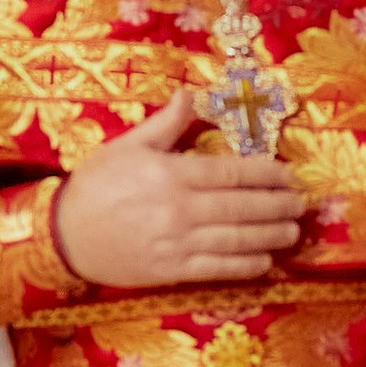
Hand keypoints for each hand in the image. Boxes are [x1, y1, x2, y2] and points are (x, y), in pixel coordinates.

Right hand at [53, 93, 306, 291]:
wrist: (63, 235)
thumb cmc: (96, 185)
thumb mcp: (128, 145)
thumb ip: (166, 123)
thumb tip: (192, 95)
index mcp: (172, 173)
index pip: (232, 172)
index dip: (267, 174)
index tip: (288, 173)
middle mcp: (180, 209)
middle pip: (242, 207)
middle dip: (278, 204)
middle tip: (302, 202)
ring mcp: (177, 243)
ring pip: (237, 239)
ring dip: (271, 235)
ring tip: (292, 230)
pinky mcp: (172, 271)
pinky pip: (218, 269)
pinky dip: (246, 266)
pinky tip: (266, 261)